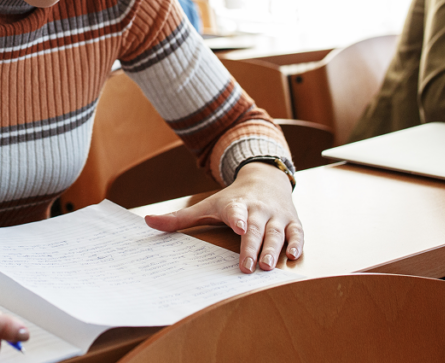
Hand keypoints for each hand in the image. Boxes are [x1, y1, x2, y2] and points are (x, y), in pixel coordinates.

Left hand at [144, 162, 303, 272]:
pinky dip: (297, 243)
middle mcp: (258, 210)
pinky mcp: (292, 221)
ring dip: (273, 249)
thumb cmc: (232, 199)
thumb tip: (147, 222)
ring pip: (277, 233)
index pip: (235, 211)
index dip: (237, 218)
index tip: (239, 227)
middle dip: (253, 247)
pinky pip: (297, 232)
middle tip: (249, 267)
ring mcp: (276, 215)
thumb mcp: (206, 206)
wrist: (265, 178)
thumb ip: (179, 219)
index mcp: (236, 205)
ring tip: (268, 267)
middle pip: (256, 229)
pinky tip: (295, 256)